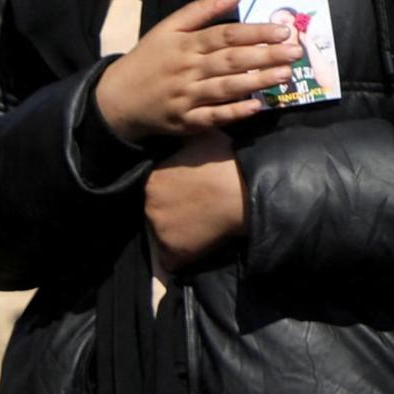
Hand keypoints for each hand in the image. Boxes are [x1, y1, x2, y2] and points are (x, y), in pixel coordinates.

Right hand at [90, 0, 295, 142]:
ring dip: (257, 82)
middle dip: (265, 55)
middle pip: (231, 60)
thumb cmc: (149, 59)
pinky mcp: (186, 121)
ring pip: (227, 87)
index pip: (225, 35)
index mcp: (185, 44)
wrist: (118, 98)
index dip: (255, 32)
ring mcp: (187, 97)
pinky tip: (256, 107)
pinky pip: (213, 116)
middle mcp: (188, 69)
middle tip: (295, 51)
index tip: (283, 30)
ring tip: (285, 75)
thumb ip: (202, 10)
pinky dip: (234, 112)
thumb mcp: (168, 28)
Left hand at [143, 139, 247, 276]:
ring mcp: (159, 231)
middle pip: (156, 215)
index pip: (154, 193)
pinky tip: (199, 249)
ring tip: (202, 230)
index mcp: (152, 181)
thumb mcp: (202, 139)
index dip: (172, 196)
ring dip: (179, 237)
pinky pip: (173, 261)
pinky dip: (184, 258)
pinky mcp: (173, 253)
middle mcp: (149, 206)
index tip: (189, 197)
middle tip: (197, 213)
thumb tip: (184, 132)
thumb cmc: (225, 163)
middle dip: (172, 215)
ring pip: (164, 238)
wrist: (244, 191)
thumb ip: (186, 141)